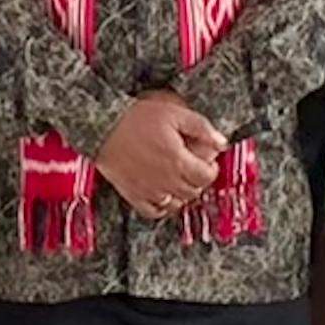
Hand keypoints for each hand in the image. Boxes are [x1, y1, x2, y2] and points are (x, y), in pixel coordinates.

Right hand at [94, 91, 224, 220]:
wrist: (102, 126)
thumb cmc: (135, 118)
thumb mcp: (174, 113)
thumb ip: (202, 128)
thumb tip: (222, 142)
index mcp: (178, 160)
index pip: (207, 176)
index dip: (211, 169)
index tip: (207, 162)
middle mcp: (166, 180)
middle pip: (193, 191)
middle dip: (197, 180)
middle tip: (192, 168)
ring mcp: (149, 190)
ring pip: (177, 204)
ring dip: (182, 194)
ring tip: (177, 180)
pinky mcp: (133, 194)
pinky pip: (154, 211)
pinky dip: (162, 206)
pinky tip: (162, 194)